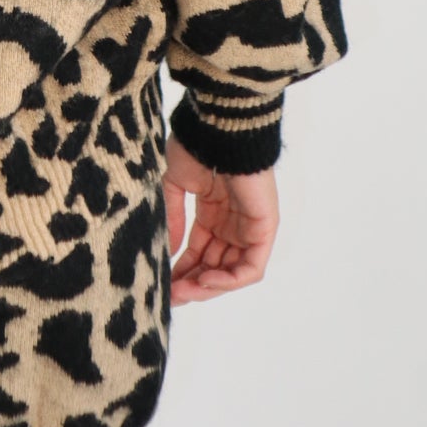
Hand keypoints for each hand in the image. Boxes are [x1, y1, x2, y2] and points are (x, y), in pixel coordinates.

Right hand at [163, 133, 279, 304]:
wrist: (219, 129)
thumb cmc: (196, 146)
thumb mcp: (175, 183)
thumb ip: (173, 218)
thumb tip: (169, 251)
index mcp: (212, 212)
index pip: (198, 252)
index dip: (181, 270)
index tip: (161, 285)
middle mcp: (232, 224)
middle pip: (214, 267)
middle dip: (192, 284)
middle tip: (170, 296)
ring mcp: (249, 228)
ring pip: (232, 272)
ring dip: (208, 287)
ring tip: (184, 291)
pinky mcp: (265, 230)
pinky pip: (250, 267)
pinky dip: (229, 280)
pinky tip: (205, 281)